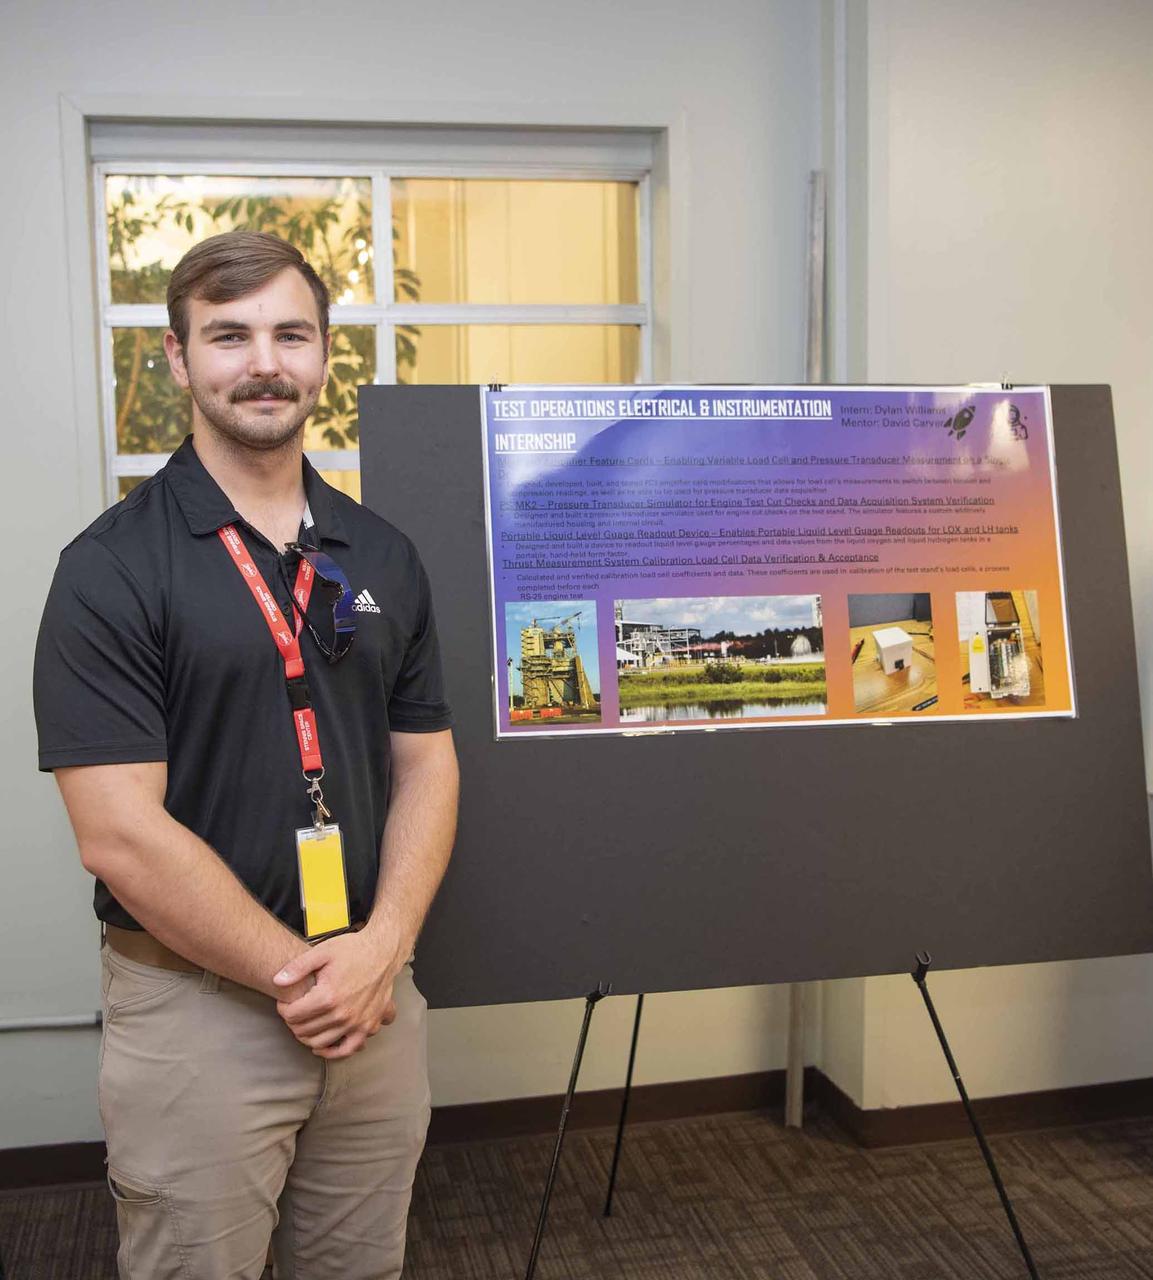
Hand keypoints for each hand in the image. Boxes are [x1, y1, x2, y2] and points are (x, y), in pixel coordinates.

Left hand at [272, 926, 404, 1059]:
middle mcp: (342, 1014)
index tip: (284, 1002)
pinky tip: (322, 1047)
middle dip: (293, 1022)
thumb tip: (277, 981)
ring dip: (307, 1037)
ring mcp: (357, 1023)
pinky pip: (348, 1049)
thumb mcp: (322, 952)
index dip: (283, 1009)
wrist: (383, 952)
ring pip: (321, 1042)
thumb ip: (297, 967)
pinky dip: (332, 1052)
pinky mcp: (368, 1026)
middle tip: (293, 1012)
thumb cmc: (353, 950)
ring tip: (304, 1025)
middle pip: (304, 1030)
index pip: (293, 1015)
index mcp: (328, 996)